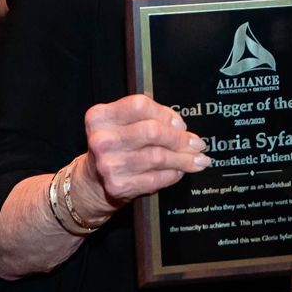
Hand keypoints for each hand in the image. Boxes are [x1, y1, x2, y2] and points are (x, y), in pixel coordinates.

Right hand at [74, 94, 211, 221]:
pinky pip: (156, 178)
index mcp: (100, 117)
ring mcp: (109, 164)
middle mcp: (102, 140)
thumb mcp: (123, 124)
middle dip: (181, 139)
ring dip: (184, 159)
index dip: (165, 114)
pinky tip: (179, 171)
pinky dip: (173, 174)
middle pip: (152, 131)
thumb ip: (150, 117)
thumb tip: (181, 128)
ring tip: (198, 160)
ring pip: (158, 156)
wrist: (94, 180)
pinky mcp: (118, 185)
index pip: (139, 106)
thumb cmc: (116, 146)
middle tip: (198, 144)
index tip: (181, 125)